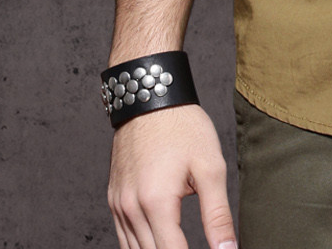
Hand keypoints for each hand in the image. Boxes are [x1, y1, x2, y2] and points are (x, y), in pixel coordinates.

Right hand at [107, 104, 236, 248]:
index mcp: (156, 202)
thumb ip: (217, 214)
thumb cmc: (183, 127)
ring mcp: (118, 204)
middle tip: (197, 247)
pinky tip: (159, 243)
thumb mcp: (210, 166)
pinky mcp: (114, 198)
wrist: (150, 96)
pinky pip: (124, 237)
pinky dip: (140, 246)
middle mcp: (131, 208)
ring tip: (179, 246)